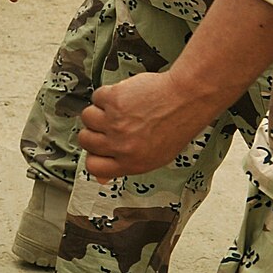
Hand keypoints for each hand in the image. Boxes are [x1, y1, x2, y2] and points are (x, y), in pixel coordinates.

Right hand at [80, 71, 211, 178]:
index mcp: (132, 162)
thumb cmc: (177, 125)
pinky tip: (124, 97)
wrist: (186, 98)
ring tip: (119, 109)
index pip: (93, 167)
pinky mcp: (112, 100)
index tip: (96, 150)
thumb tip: (102, 177)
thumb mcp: (156, 157)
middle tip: (109, 125)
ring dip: (99, 111)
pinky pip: (96, 97)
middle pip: (85, 140)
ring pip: (87, 117)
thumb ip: (126, 166)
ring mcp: (115, 122)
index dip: (93, 156)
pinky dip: (107, 95)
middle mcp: (121, 144)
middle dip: (95, 131)